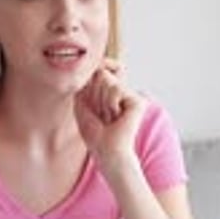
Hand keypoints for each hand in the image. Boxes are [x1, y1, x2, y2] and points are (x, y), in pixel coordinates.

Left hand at [74, 59, 146, 174]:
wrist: (107, 151)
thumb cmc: (95, 134)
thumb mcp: (82, 104)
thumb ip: (86, 83)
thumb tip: (97, 67)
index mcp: (112, 94)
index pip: (102, 70)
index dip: (96, 75)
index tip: (95, 97)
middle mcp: (124, 92)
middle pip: (100, 73)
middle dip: (94, 95)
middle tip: (102, 116)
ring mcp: (132, 96)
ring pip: (106, 79)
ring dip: (100, 101)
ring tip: (109, 118)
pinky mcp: (138, 100)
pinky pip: (115, 89)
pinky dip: (110, 103)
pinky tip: (117, 117)